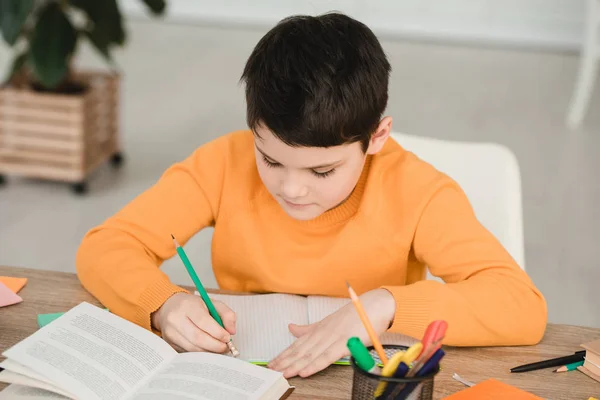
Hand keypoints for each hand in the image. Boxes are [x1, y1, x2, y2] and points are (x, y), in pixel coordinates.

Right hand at [151, 292, 235, 353]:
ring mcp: (171, 332)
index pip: (203, 321)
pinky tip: (208, 349)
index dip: (217, 332)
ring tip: (219, 349)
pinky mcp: (169, 343)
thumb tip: (232, 331)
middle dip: (215, 345)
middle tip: (225, 347)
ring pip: (193, 348)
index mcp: (188, 306)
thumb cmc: (193, 306)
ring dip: (209, 351)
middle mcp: (176, 319)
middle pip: (197, 337)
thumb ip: (227, 314)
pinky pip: (188, 352)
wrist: (169, 307)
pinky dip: (200, 353)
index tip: (227, 337)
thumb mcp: (212, 303)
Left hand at [268, 288, 395, 377]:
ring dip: (295, 365)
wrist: (373, 306)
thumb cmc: (353, 316)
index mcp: (318, 329)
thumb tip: (291, 328)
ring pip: (310, 355)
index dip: (284, 354)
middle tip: (271, 371)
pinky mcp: (345, 343)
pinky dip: (315, 365)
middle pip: (300, 351)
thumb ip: (309, 328)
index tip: (271, 363)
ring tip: (282, 374)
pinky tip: (305, 372)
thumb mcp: (327, 322)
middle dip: (285, 362)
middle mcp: (322, 333)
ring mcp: (333, 338)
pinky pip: (327, 356)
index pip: (297, 344)